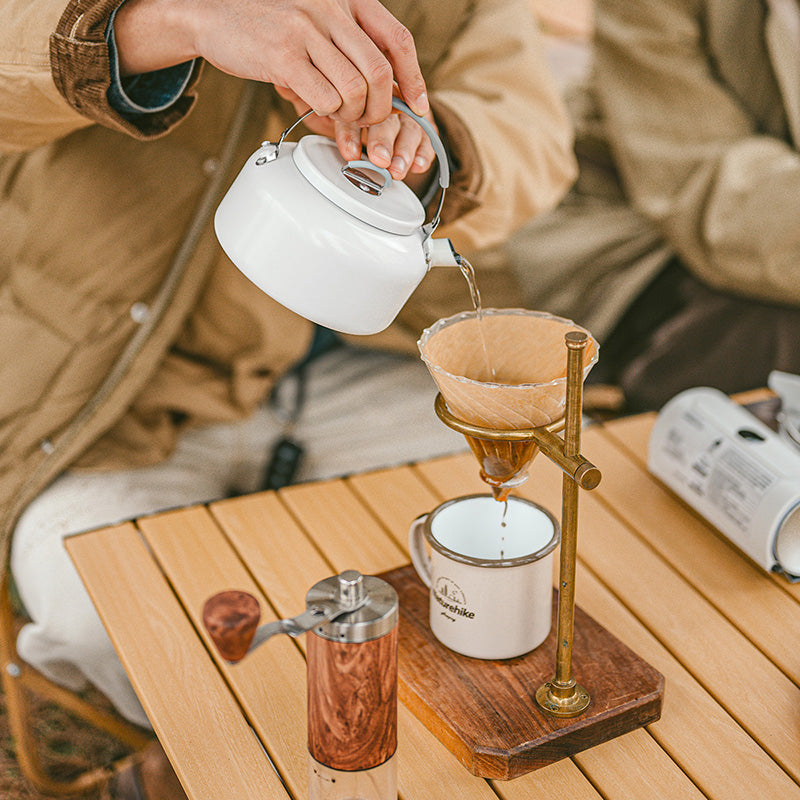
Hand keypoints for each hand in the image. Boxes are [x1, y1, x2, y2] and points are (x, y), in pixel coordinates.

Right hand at [114, 0, 428, 124]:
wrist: (210, 16)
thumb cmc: (267, 27)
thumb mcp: (315, 26)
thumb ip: (346, 52)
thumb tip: (382, 101)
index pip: (397, 40)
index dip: (414, 79)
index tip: (419, 107)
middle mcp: (331, 8)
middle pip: (380, 72)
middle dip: (382, 110)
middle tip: (370, 125)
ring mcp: (307, 29)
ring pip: (356, 89)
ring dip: (354, 116)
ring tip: (342, 120)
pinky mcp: (284, 55)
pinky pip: (325, 98)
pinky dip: (328, 114)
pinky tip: (317, 111)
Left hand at [276, 86, 436, 187]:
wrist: (345, 95)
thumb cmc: (326, 91)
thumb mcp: (310, 87)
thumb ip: (304, 89)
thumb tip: (289, 88)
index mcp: (360, 70)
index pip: (368, 85)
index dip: (360, 114)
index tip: (349, 141)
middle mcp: (385, 86)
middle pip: (391, 107)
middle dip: (383, 137)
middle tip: (378, 158)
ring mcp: (403, 105)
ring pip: (410, 124)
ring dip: (404, 149)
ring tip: (396, 169)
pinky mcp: (417, 124)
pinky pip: (426, 135)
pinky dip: (425, 150)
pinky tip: (420, 163)